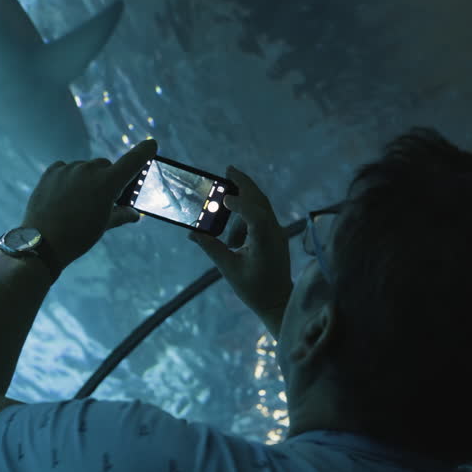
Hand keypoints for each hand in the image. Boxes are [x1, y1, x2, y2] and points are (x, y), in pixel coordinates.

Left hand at [21, 138, 157, 272]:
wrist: (43, 242)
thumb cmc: (78, 236)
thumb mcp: (104, 225)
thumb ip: (122, 214)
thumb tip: (134, 214)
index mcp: (107, 183)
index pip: (133, 160)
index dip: (145, 152)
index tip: (151, 144)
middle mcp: (89, 170)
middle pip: (106, 166)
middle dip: (108, 179)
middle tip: (102, 199)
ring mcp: (68, 169)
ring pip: (85, 168)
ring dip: (87, 179)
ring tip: (78, 202)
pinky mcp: (52, 171)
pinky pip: (66, 169)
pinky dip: (70, 178)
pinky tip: (65, 196)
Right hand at [187, 166, 293, 318]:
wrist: (278, 301)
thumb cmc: (254, 289)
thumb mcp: (229, 269)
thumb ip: (211, 248)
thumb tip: (192, 233)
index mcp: (265, 242)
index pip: (255, 215)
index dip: (240, 203)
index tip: (225, 197)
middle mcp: (274, 232)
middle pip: (261, 200)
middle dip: (244, 183)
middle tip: (228, 170)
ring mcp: (278, 232)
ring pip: (261, 206)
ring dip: (242, 207)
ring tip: (228, 231)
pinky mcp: (276, 235)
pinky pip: (262, 216)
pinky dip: (247, 215)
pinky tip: (235, 238)